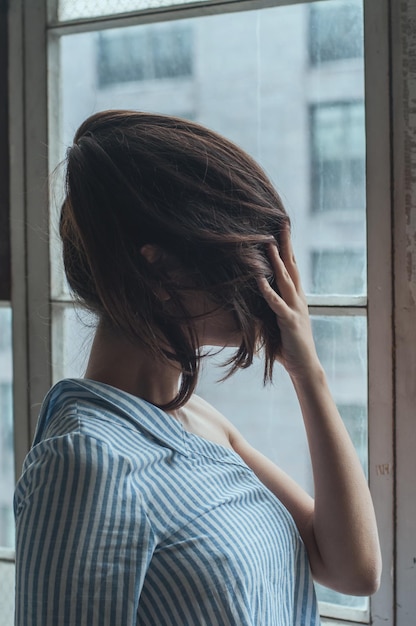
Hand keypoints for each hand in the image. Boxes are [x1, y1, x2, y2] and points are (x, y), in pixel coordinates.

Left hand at [258, 227, 320, 379]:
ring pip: (286, 280)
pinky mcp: (290, 322)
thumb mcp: (279, 323)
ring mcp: (295, 310)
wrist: (306, 367)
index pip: (292, 268)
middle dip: (286, 245)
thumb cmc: (290, 347)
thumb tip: (254, 300)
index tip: (282, 230)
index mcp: (296, 298)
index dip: (287, 249)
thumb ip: (270, 309)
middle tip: (283, 224)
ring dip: (277, 261)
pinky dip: (268, 291)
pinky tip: (260, 280)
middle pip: (292, 267)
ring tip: (271, 243)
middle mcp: (298, 299)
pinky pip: (277, 304)